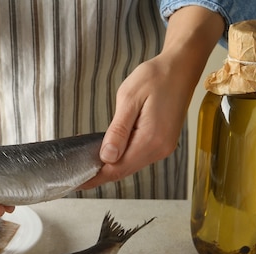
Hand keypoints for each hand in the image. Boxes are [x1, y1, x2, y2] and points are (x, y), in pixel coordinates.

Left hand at [82, 6, 224, 188]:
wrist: (181, 67)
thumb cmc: (155, 77)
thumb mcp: (129, 99)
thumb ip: (118, 130)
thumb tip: (107, 157)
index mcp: (151, 140)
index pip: (117, 169)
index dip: (95, 177)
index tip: (75, 183)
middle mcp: (159, 149)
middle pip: (123, 171)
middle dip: (99, 175)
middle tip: (74, 175)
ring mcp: (162, 147)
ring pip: (130, 166)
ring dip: (109, 167)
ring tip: (85, 164)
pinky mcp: (162, 143)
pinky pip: (137, 157)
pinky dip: (121, 158)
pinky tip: (106, 153)